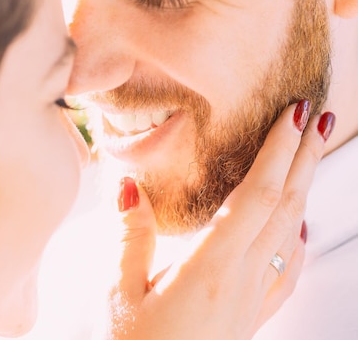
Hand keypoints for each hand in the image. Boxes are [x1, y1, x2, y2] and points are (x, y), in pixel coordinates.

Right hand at [107, 102, 333, 339]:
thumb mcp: (119, 294)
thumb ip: (130, 237)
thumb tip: (131, 186)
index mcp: (210, 270)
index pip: (255, 198)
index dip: (276, 154)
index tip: (293, 117)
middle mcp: (241, 283)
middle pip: (283, 208)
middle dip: (302, 159)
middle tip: (315, 117)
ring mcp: (251, 301)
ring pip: (287, 233)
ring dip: (302, 189)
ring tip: (311, 155)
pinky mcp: (249, 316)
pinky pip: (285, 270)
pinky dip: (296, 239)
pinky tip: (296, 227)